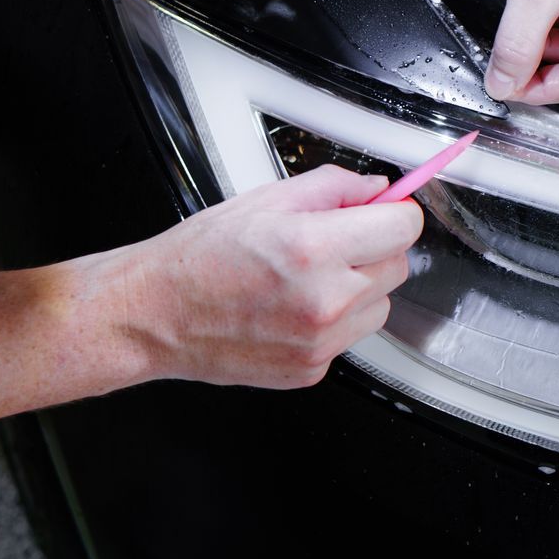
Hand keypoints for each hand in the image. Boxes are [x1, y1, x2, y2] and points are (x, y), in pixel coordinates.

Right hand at [109, 165, 421, 388]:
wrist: (155, 316)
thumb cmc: (197, 259)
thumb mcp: (264, 200)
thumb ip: (332, 189)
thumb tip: (377, 189)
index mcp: (314, 248)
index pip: (404, 227)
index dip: (394, 210)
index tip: (384, 208)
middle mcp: (325, 300)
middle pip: (398, 265)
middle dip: (374, 246)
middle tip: (332, 239)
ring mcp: (320, 341)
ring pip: (381, 304)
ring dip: (359, 286)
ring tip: (307, 276)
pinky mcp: (312, 370)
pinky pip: (350, 336)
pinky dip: (334, 319)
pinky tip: (293, 305)